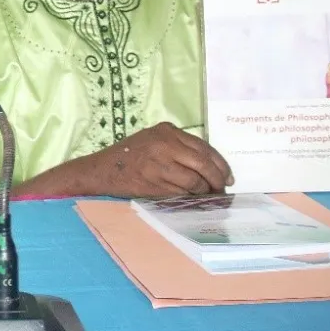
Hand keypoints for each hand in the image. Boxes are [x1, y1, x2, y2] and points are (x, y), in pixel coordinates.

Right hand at [74, 122, 232, 197]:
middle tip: (222, 189)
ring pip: (196, 181)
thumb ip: (178, 146)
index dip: (220, 165)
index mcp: (167, 131)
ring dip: (205, 191)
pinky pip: (182, 192)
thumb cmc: (129, 156)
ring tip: (207, 196)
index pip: (204, 148)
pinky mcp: (155, 182)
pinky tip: (193, 199)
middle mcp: (165, 144)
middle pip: (204, 164)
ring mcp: (160, 164)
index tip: (228, 177)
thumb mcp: (153, 140)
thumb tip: (210, 165)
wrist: (102, 170)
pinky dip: (191, 197)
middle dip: (217, 179)